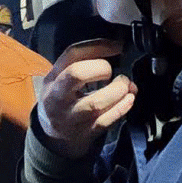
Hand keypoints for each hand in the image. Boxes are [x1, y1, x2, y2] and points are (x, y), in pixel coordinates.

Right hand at [37, 38, 136, 159]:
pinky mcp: (85, 133)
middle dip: (102, 68)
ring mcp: (71, 117)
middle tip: (114, 73)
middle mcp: (57, 97)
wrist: (53, 135)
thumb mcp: (60, 78)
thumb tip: (116, 47)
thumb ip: (81, 61)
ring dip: (118, 91)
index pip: (72, 55)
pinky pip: (106, 120)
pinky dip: (122, 108)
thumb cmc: (61, 99)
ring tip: (127, 86)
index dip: (98, 47)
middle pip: (77, 74)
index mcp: (52, 79)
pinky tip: (129, 99)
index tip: (117, 47)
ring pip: (95, 103)